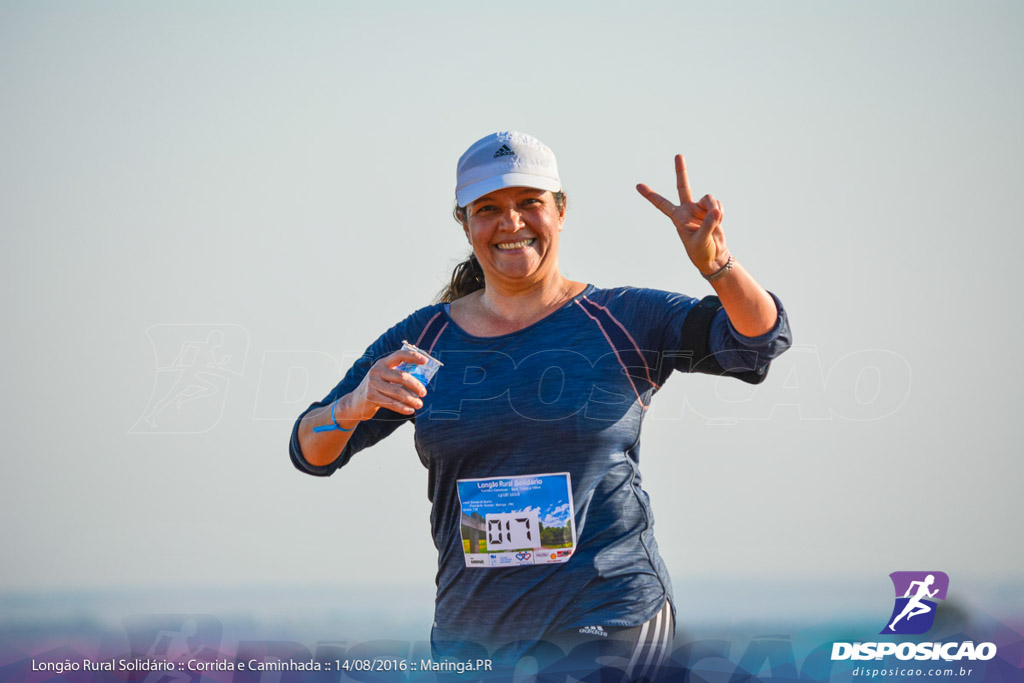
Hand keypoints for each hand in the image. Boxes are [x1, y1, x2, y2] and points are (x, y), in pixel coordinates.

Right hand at [344, 348, 427, 419]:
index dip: (413, 356)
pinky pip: (391, 403)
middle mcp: (377, 371)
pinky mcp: (371, 396)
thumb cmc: (377, 389)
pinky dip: (402, 408)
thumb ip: (399, 377)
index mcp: (383, 363)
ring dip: (411, 399)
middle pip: (401, 376)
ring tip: (419, 404)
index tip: (425, 361)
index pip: (399, 355)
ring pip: (397, 392)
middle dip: (415, 385)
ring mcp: (373, 384)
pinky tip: (410, 411)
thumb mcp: (385, 378)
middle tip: (424, 392)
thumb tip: (422, 381)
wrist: (355, 403)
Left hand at [637, 154, 729, 275]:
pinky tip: (719, 222)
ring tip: (716, 220)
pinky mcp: (712, 210)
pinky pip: (717, 204)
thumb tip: (715, 210)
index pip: (661, 204)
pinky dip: (720, 212)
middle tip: (678, 155)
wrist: (714, 257)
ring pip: (707, 198)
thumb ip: (708, 225)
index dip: (650, 195)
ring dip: (713, 207)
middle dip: (681, 171)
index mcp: (677, 218)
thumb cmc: (702, 252)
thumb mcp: (701, 241)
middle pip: (683, 186)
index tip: (638, 185)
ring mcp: (700, 208)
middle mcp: (687, 210)